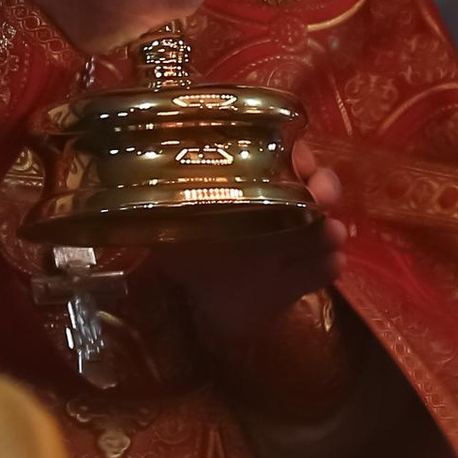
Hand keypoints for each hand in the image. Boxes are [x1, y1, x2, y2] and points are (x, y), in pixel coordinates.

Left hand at [145, 141, 358, 422]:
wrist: (193, 300)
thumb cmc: (181, 245)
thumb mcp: (166, 213)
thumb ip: (158, 193)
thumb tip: (125, 171)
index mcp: (252, 184)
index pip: (284, 156)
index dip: (296, 159)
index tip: (300, 169)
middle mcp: (281, 208)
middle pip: (315, 188)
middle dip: (324, 190)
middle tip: (322, 200)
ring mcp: (294, 244)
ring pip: (324, 229)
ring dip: (329, 230)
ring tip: (332, 237)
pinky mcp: (298, 279)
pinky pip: (320, 271)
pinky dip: (326, 266)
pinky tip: (328, 264)